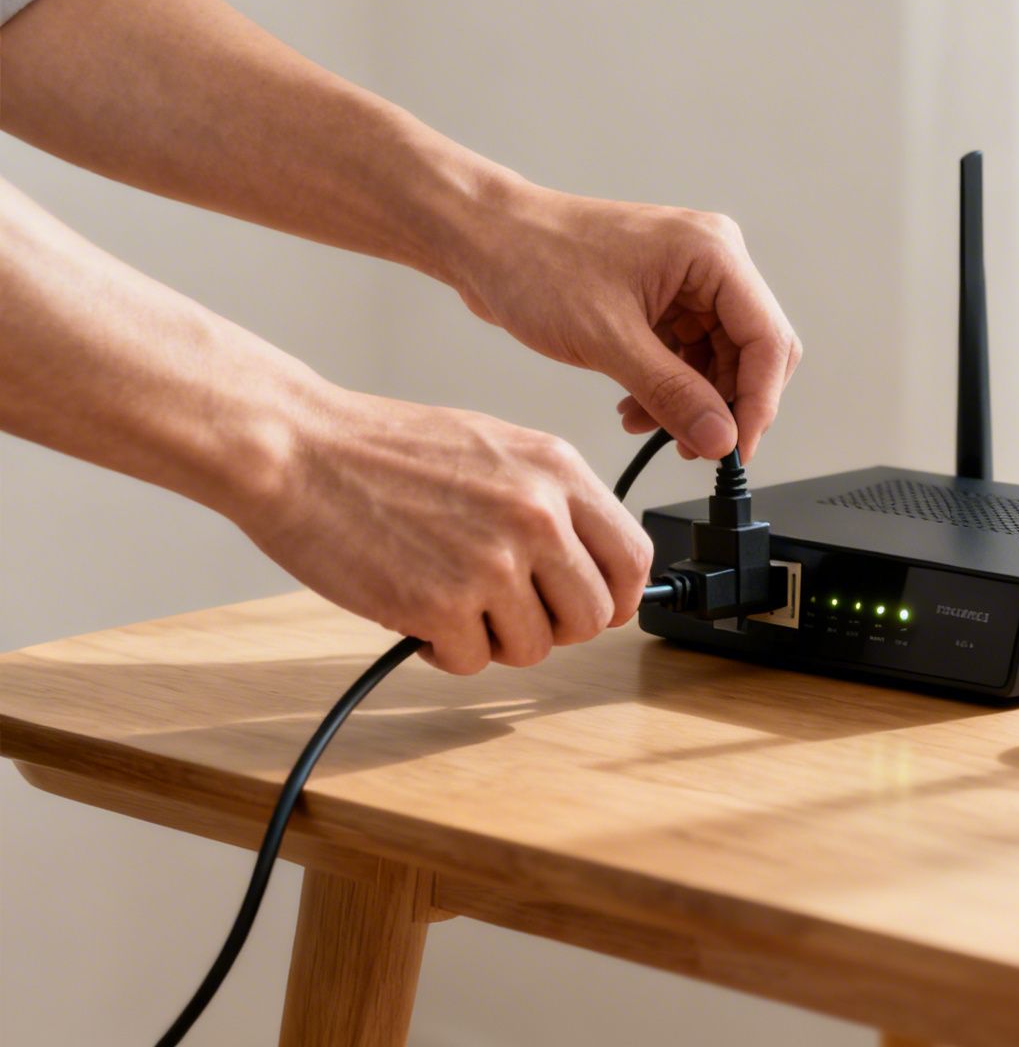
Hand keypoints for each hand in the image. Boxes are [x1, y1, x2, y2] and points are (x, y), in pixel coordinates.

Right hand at [231, 388, 652, 674]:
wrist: (295, 448)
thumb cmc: (382, 449)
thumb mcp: (494, 449)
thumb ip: (549, 501)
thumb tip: (590, 562)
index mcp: (557, 470)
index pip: (632, 558)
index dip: (617, 597)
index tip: (595, 608)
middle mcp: (537, 516)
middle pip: (593, 616)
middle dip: (554, 627)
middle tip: (509, 612)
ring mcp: (492, 563)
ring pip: (535, 648)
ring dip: (494, 640)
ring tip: (451, 600)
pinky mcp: (441, 606)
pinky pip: (472, 662)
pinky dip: (444, 651)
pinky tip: (416, 612)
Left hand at [438, 179, 801, 461]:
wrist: (482, 239)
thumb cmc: (534, 260)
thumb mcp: (608, 338)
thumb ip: (672, 393)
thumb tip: (720, 438)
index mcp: (712, 253)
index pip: (767, 339)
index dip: (758, 403)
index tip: (735, 450)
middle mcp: (710, 262)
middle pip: (752, 351)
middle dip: (726, 404)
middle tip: (698, 447)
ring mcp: (686, 281)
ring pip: (719, 359)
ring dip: (692, 401)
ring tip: (648, 426)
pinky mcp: (662, 298)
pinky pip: (687, 355)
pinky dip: (668, 388)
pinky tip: (635, 408)